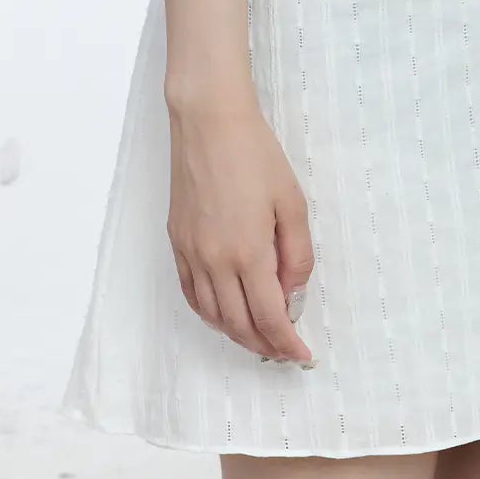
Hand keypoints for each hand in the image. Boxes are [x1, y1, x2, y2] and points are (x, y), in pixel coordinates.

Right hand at [166, 90, 316, 365]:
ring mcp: (191, 253)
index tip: (303, 356)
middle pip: (239, 325)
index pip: (269, 317)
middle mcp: (215, 261)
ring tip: (259, 337)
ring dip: (236, 334)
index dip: (287, 343)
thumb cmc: (256, 155)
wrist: (209, 122)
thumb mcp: (292, 202)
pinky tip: (224, 313)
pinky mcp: (177, 241)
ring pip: (212, 315)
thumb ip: (297, 254)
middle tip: (284, 351)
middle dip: (264, 345)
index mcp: (248, 253)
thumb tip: (293, 291)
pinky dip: (209, 313)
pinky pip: (191, 293)